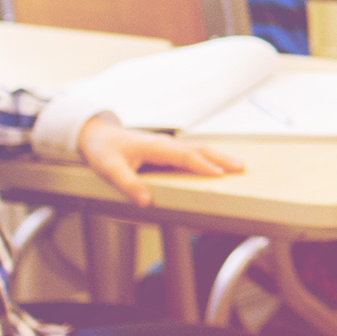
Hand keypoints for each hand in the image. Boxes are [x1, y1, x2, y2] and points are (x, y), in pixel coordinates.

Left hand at [74, 117, 246, 206]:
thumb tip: (147, 201)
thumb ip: (128, 184)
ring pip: (198, 148)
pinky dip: (208, 156)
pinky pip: (192, 151)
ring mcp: (166, 144)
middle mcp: (165, 143)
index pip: (185, 155)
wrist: (95, 134)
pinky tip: (216, 162)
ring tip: (237, 165)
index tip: (220, 174)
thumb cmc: (103, 150)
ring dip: (218, 156)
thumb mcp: (110, 169)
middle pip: (199, 149)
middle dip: (221, 158)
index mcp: (155, 147)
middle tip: (241, 168)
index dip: (203, 165)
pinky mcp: (165, 148)